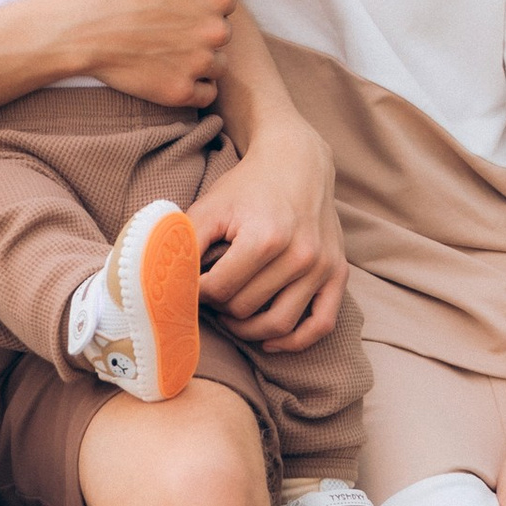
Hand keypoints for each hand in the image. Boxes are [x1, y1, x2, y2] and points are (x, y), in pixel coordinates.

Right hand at [59, 0, 234, 107]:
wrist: (78, 25)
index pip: (225, 0)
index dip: (202, 0)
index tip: (179, 3)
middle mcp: (216, 31)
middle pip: (221, 32)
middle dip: (202, 30)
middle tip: (170, 26)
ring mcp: (199, 64)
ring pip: (217, 63)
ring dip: (200, 59)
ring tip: (169, 50)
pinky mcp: (181, 91)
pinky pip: (206, 94)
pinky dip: (195, 86)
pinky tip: (173, 72)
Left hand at [190, 120, 347, 348]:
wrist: (297, 163)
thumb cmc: (248, 187)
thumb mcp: (210, 206)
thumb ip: (185, 241)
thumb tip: (166, 280)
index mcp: (265, 237)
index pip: (219, 291)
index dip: (198, 292)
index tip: (192, 284)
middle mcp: (300, 255)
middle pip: (246, 309)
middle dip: (221, 308)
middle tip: (211, 295)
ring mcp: (323, 266)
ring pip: (279, 325)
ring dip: (249, 330)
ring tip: (231, 318)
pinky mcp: (338, 273)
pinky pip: (321, 324)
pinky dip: (295, 341)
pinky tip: (270, 339)